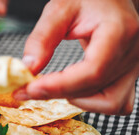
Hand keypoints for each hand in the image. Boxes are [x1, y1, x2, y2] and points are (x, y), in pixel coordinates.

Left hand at [13, 0, 138, 114]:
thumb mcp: (60, 9)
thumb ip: (42, 38)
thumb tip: (28, 69)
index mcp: (119, 31)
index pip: (92, 70)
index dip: (60, 85)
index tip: (31, 88)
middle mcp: (132, 52)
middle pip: (96, 88)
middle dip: (58, 93)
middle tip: (28, 89)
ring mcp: (133, 66)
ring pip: (110, 103)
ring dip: (77, 101)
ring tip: (53, 88)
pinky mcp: (128, 74)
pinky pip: (117, 101)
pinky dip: (92, 102)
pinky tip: (72, 90)